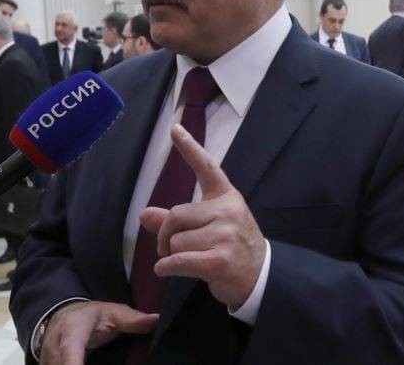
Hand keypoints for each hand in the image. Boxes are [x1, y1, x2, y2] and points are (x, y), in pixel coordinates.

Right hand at [40, 301, 157, 364]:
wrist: (65, 315)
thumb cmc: (93, 316)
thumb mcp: (113, 313)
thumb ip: (132, 320)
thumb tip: (156, 319)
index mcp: (73, 328)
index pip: (71, 348)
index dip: (73, 362)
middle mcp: (55, 344)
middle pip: (61, 364)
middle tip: (101, 362)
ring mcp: (46, 357)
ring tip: (100, 361)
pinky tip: (90, 364)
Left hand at [139, 125, 265, 308]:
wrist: (259, 276)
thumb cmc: (231, 247)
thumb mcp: (209, 227)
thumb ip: (176, 220)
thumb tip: (144, 214)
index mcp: (226, 197)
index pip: (207, 168)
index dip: (190, 148)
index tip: (175, 128)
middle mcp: (228, 211)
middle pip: (176, 215)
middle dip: (166, 235)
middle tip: (169, 248)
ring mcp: (225, 236)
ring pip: (175, 241)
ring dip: (171, 255)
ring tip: (185, 260)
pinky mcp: (219, 261)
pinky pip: (176, 261)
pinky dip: (165, 268)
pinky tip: (166, 270)